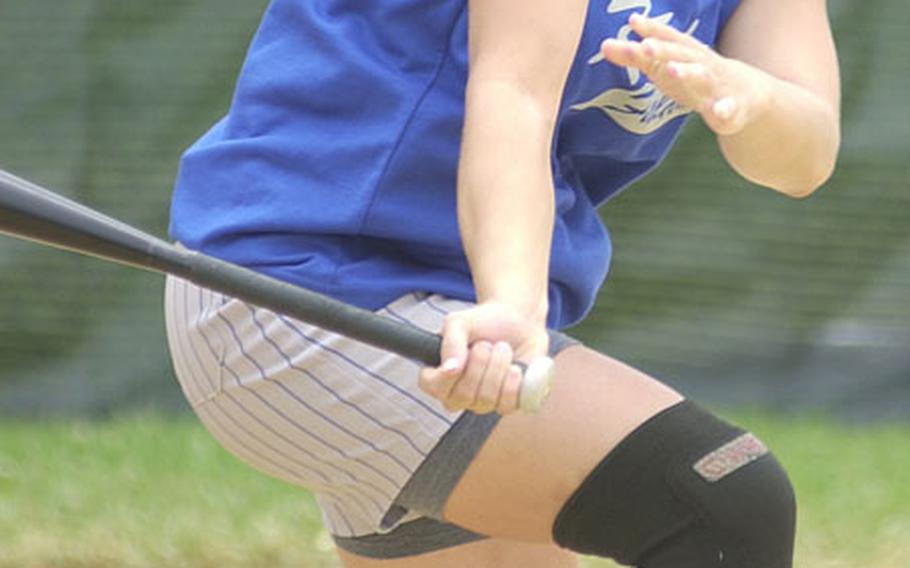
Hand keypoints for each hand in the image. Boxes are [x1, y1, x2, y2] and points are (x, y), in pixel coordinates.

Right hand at [418, 301, 548, 415]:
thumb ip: (451, 342)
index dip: (444, 376)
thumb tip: (450, 368)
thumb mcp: (460, 322)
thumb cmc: (484, 322)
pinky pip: (506, 405)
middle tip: (486, 344)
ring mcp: (481, 402)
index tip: (461, 358)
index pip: (430, 385)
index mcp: (440, 373)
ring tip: (502, 349)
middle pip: (462, 395)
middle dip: (480, 363)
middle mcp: (457, 393)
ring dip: (498, 368)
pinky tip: (515, 367)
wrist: (517, 322)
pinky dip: (513, 382)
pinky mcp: (505, 404)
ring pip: (485, 400)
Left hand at [600, 13, 772, 135]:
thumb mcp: (664, 65)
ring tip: (672, 70)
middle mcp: (700, 63)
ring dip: (688, 73)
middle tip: (645, 47)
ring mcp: (716, 84)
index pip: (666, 37)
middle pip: (680, 54)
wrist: (744, 93)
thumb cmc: (693, 76)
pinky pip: (727, 109)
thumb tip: (604, 45)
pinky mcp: (729, 107)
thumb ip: (635, 57)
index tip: (633, 21)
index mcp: (684, 52)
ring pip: (702, 76)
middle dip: (663, 50)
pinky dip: (724, 110)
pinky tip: (718, 113)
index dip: (651, 29)